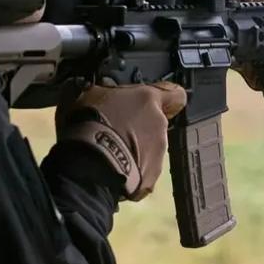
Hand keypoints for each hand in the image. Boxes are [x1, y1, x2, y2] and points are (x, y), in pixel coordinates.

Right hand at [55, 81, 186, 200]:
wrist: (87, 165)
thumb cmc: (88, 123)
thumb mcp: (90, 93)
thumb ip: (105, 89)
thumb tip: (101, 87)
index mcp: (148, 99)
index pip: (176, 94)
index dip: (168, 97)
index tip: (156, 101)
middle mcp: (159, 124)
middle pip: (157, 123)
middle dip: (140, 126)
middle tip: (116, 129)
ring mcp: (158, 152)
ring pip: (151, 147)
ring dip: (136, 148)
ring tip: (111, 153)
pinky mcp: (152, 176)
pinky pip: (144, 171)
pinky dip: (131, 171)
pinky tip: (112, 170)